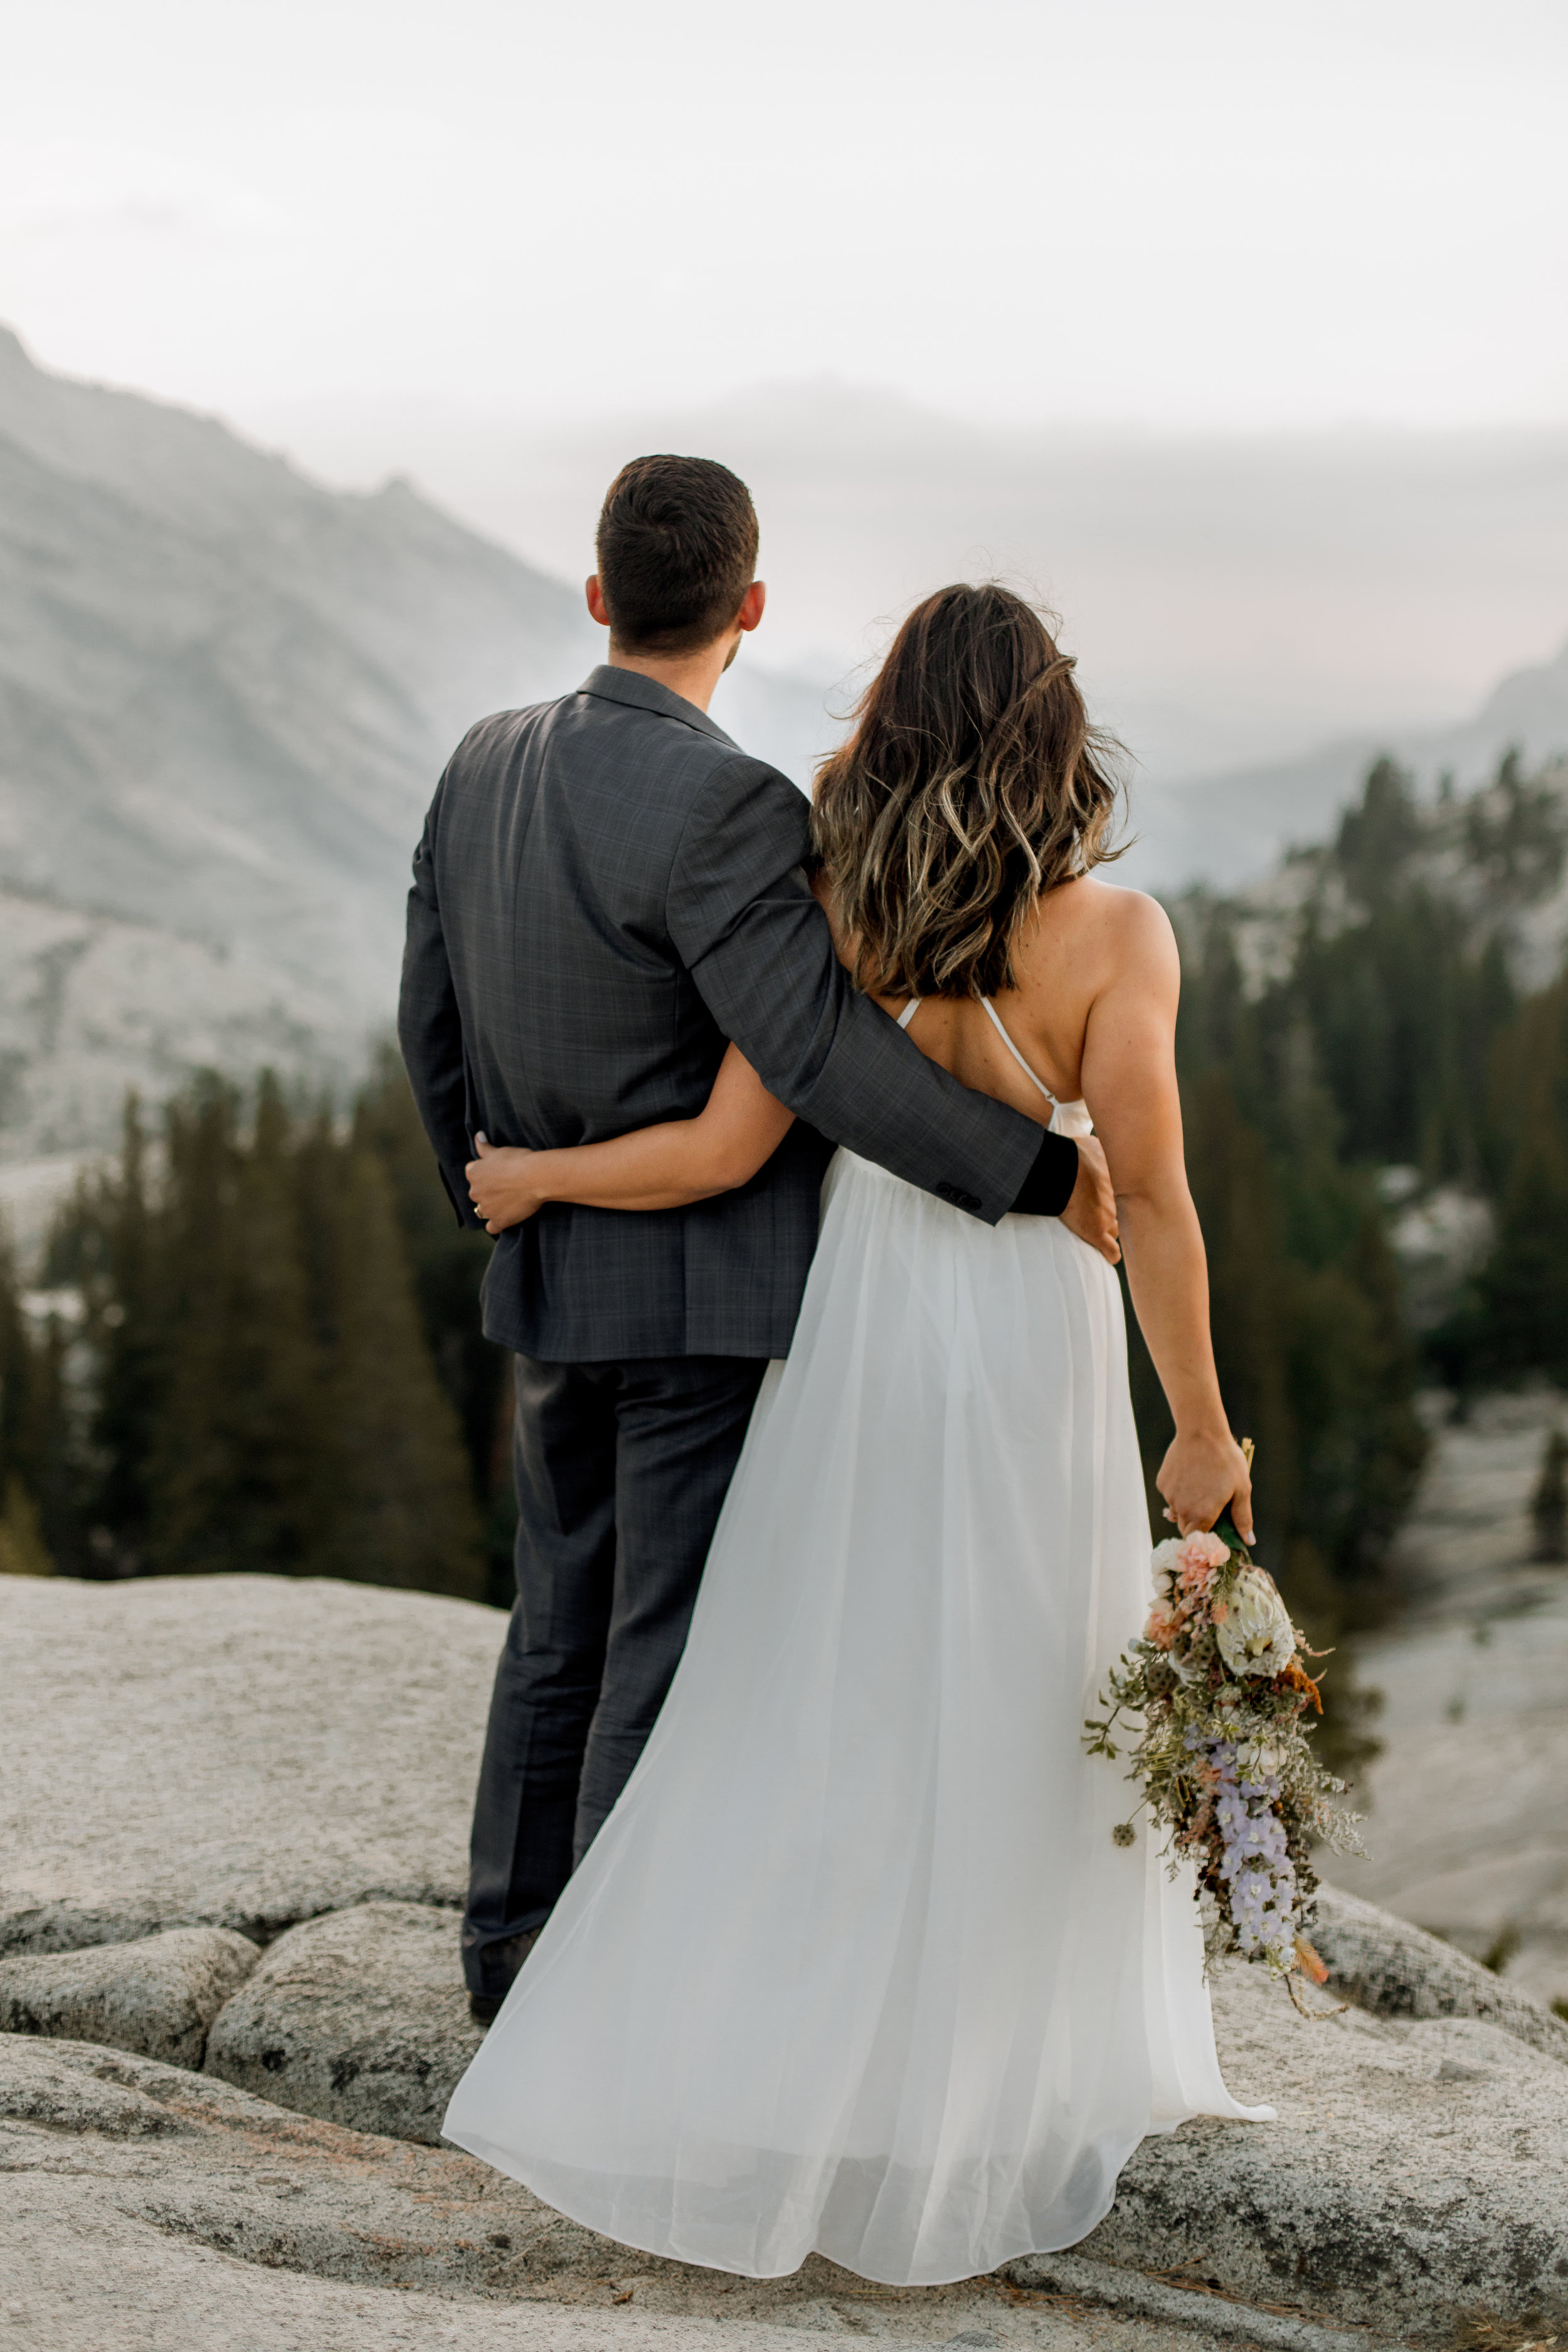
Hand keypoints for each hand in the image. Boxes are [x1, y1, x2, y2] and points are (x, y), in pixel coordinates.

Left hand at [466, 1133, 545, 1233]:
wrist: (535, 1177)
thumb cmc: (518, 1160)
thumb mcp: (499, 1150)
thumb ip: (484, 1146)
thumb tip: (477, 1135)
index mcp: (473, 1173)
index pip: (472, 1172)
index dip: (485, 1172)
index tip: (497, 1172)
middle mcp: (475, 1192)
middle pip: (477, 1192)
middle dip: (487, 1191)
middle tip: (506, 1186)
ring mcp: (486, 1208)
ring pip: (483, 1210)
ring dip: (492, 1207)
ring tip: (508, 1201)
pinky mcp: (498, 1221)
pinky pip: (492, 1227)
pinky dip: (496, 1224)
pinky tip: (504, 1219)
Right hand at [1058, 1136, 1119, 1263]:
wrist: (1061, 1170)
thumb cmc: (1074, 1153)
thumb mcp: (1094, 1145)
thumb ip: (1102, 1151)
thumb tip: (1099, 1149)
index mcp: (1119, 1181)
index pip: (1130, 1195)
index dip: (1123, 1197)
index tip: (1120, 1198)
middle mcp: (1119, 1200)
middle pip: (1127, 1214)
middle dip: (1123, 1215)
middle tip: (1116, 1216)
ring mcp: (1109, 1218)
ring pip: (1118, 1231)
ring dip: (1113, 1231)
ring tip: (1107, 1233)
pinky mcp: (1095, 1232)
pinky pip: (1111, 1251)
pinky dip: (1110, 1254)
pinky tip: (1110, 1256)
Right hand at [1155, 1427, 1253, 1542]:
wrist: (1202, 1432)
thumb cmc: (1226, 1460)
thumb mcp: (1242, 1489)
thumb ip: (1243, 1517)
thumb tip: (1249, 1541)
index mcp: (1203, 1515)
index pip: (1198, 1540)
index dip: (1205, 1537)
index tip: (1213, 1530)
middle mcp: (1183, 1510)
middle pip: (1185, 1528)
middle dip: (1196, 1523)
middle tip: (1210, 1507)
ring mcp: (1170, 1496)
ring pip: (1177, 1511)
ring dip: (1187, 1507)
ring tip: (1201, 1486)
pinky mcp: (1162, 1483)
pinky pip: (1170, 1495)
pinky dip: (1179, 1491)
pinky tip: (1190, 1475)